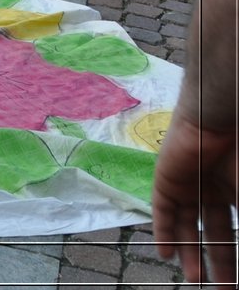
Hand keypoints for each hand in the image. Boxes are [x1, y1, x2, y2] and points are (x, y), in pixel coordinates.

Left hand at [154, 108, 238, 286]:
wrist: (218, 121)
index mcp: (235, 192)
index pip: (234, 231)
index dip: (234, 254)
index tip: (238, 279)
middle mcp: (211, 190)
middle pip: (213, 234)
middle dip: (217, 263)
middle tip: (222, 289)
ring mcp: (188, 185)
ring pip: (186, 226)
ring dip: (189, 253)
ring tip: (194, 280)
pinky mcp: (166, 180)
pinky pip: (162, 211)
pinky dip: (163, 232)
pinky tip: (166, 254)